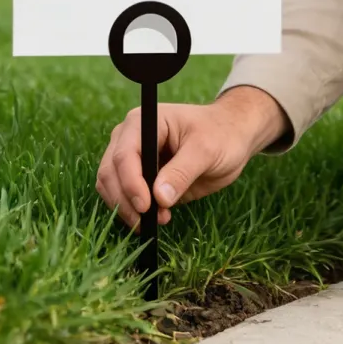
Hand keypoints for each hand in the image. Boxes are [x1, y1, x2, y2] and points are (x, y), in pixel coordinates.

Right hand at [95, 86, 288, 227]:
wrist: (232, 137)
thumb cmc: (221, 135)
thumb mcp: (206, 150)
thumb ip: (182, 172)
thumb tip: (159, 197)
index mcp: (143, 122)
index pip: (124, 154)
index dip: (130, 183)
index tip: (145, 206)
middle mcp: (130, 138)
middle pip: (110, 172)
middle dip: (125, 200)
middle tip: (149, 222)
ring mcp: (132, 158)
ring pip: (110, 187)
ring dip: (127, 209)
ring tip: (159, 219)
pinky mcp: (139, 177)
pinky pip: (123, 196)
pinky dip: (133, 211)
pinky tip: (158, 217)